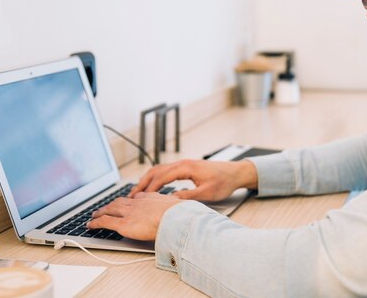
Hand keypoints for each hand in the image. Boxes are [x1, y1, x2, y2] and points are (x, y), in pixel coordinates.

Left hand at [87, 192, 180, 240]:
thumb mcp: (178, 206)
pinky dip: (96, 223)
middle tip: (105, 208)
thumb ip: (174, 206)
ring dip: (100, 212)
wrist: (176, 219)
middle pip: (120, 202)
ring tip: (95, 215)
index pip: (136, 197)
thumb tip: (181, 207)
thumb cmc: (180, 215)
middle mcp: (138, 203)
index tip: (127, 201)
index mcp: (151, 198)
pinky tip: (90, 225)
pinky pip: (105, 222)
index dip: (129, 200)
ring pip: (110, 210)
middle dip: (111, 205)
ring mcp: (129, 212)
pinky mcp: (123, 224)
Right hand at [128, 159, 257, 201]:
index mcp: (186, 167)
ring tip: (136, 193)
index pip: (161, 177)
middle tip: (130, 196)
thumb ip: (187, 197)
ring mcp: (183, 164)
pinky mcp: (185, 168)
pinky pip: (165, 171)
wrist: (236, 172)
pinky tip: (151, 188)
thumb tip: (170, 202)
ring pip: (159, 170)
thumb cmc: (224, 181)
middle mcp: (183, 163)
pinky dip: (154, 179)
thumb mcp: (206, 193)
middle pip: (156, 171)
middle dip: (142, 183)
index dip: (149, 189)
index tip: (139, 200)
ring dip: (146, 180)